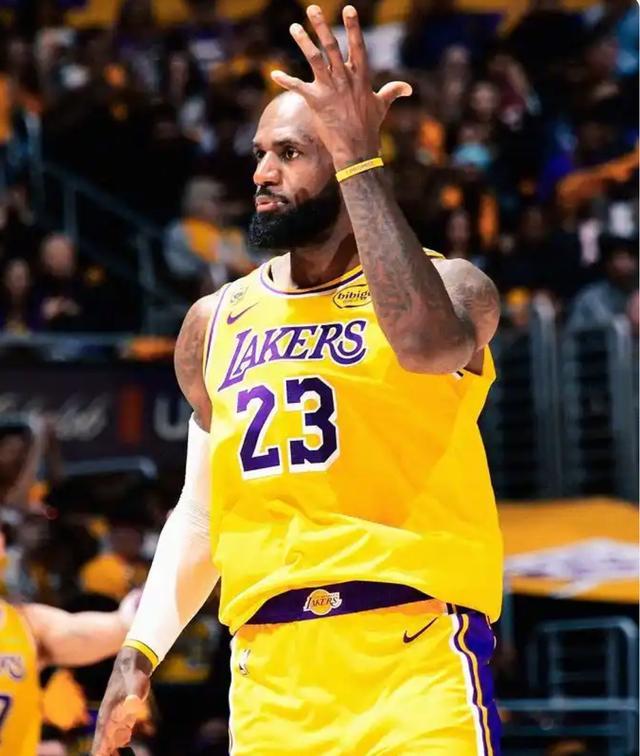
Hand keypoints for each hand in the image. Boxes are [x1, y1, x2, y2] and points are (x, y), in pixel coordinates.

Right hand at [91, 647, 150, 755]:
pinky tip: (122, 746)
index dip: (100, 746)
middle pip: (103, 738)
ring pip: (110, 737)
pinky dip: (118, 741)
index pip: (102, 732)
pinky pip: (119, 732)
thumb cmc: (133, 674)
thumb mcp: (135, 685)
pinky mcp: (123, 714)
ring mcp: (115, 714)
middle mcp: (109, 714)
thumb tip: (133, 705)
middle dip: (102, 750)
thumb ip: (133, 696)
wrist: (132, 664)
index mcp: (109, 710)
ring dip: (110, 749)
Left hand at [271, 4, 411, 166]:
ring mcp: (330, 90)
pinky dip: (286, 81)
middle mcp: (345, 80)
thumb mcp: (382, 107)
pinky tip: (274, 74)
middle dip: (322, 27)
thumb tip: (409, 88)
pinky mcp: (317, 102)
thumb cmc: (369, 128)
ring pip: (315, 60)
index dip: (353, 27)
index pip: (358, 46)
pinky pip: (299, 88)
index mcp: (361, 77)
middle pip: (332, 47)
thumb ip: (392, 92)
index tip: (348, 9)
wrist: (356, 150)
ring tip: (294, 27)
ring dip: (303, 42)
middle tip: (312, 8)